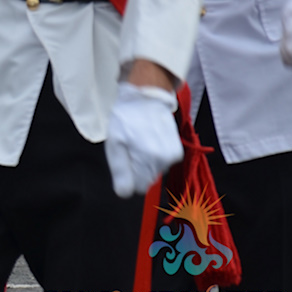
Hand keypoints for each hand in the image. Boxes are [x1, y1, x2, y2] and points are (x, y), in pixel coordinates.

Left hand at [104, 82, 180, 198]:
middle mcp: (164, 161)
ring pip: (153, 171)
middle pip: (145, 179)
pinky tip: (148, 139)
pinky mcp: (177, 151)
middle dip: (135, 167)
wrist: (147, 97)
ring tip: (138, 140)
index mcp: (148, 160)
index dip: (127, 174)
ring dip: (144, 160)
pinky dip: (154, 154)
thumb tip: (124, 194)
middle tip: (129, 146)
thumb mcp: (114, 143)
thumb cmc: (126, 119)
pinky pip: (161, 162)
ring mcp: (173, 156)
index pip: (137, 187)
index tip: (123, 157)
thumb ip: (121, 170)